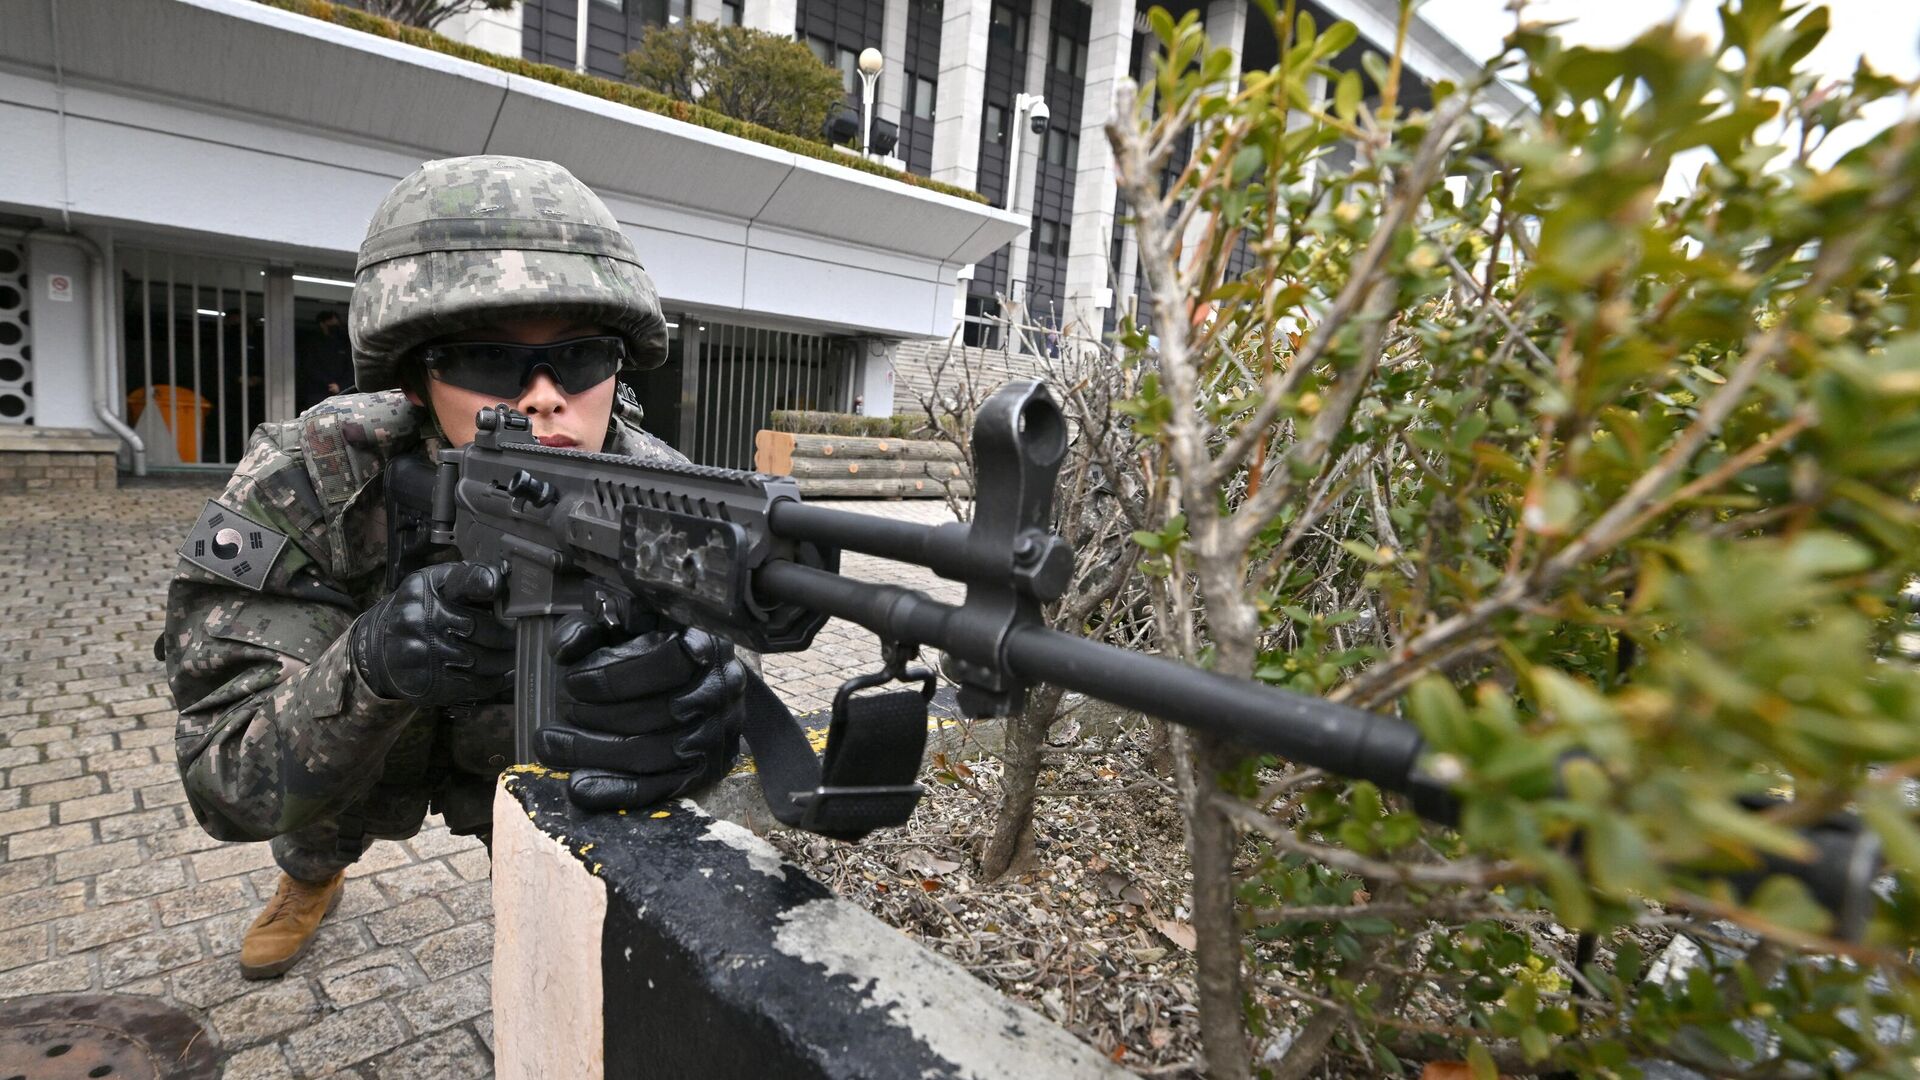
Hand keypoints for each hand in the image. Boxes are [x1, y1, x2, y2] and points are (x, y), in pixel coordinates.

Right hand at [349, 562, 512, 705]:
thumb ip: (466, 580)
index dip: (483, 582)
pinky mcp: (428, 682)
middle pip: (480, 628)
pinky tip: (505, 675)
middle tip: (523, 636)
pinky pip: (473, 685)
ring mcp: (422, 653)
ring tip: (516, 655)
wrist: (377, 648)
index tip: (499, 585)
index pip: (460, 581)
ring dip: (506, 660)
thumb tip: (508, 582)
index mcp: (424, 588)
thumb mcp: (432, 585)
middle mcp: (419, 619)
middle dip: (508, 635)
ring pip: (481, 660)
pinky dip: (496, 681)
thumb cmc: (418, 611)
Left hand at [539, 617, 744, 810]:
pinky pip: (658, 788)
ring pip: (653, 753)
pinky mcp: (704, 770)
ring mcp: (715, 733)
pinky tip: (579, 786)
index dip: (616, 676)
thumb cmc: (650, 650)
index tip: (573, 680)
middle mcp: (719, 689)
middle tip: (559, 710)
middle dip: (596, 715)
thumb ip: (590, 629)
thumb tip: (564, 650)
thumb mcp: (620, 625)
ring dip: (595, 752)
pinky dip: (615, 790)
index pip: (669, 661)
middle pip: (659, 711)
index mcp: (706, 643)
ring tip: (551, 744)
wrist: (696, 684)